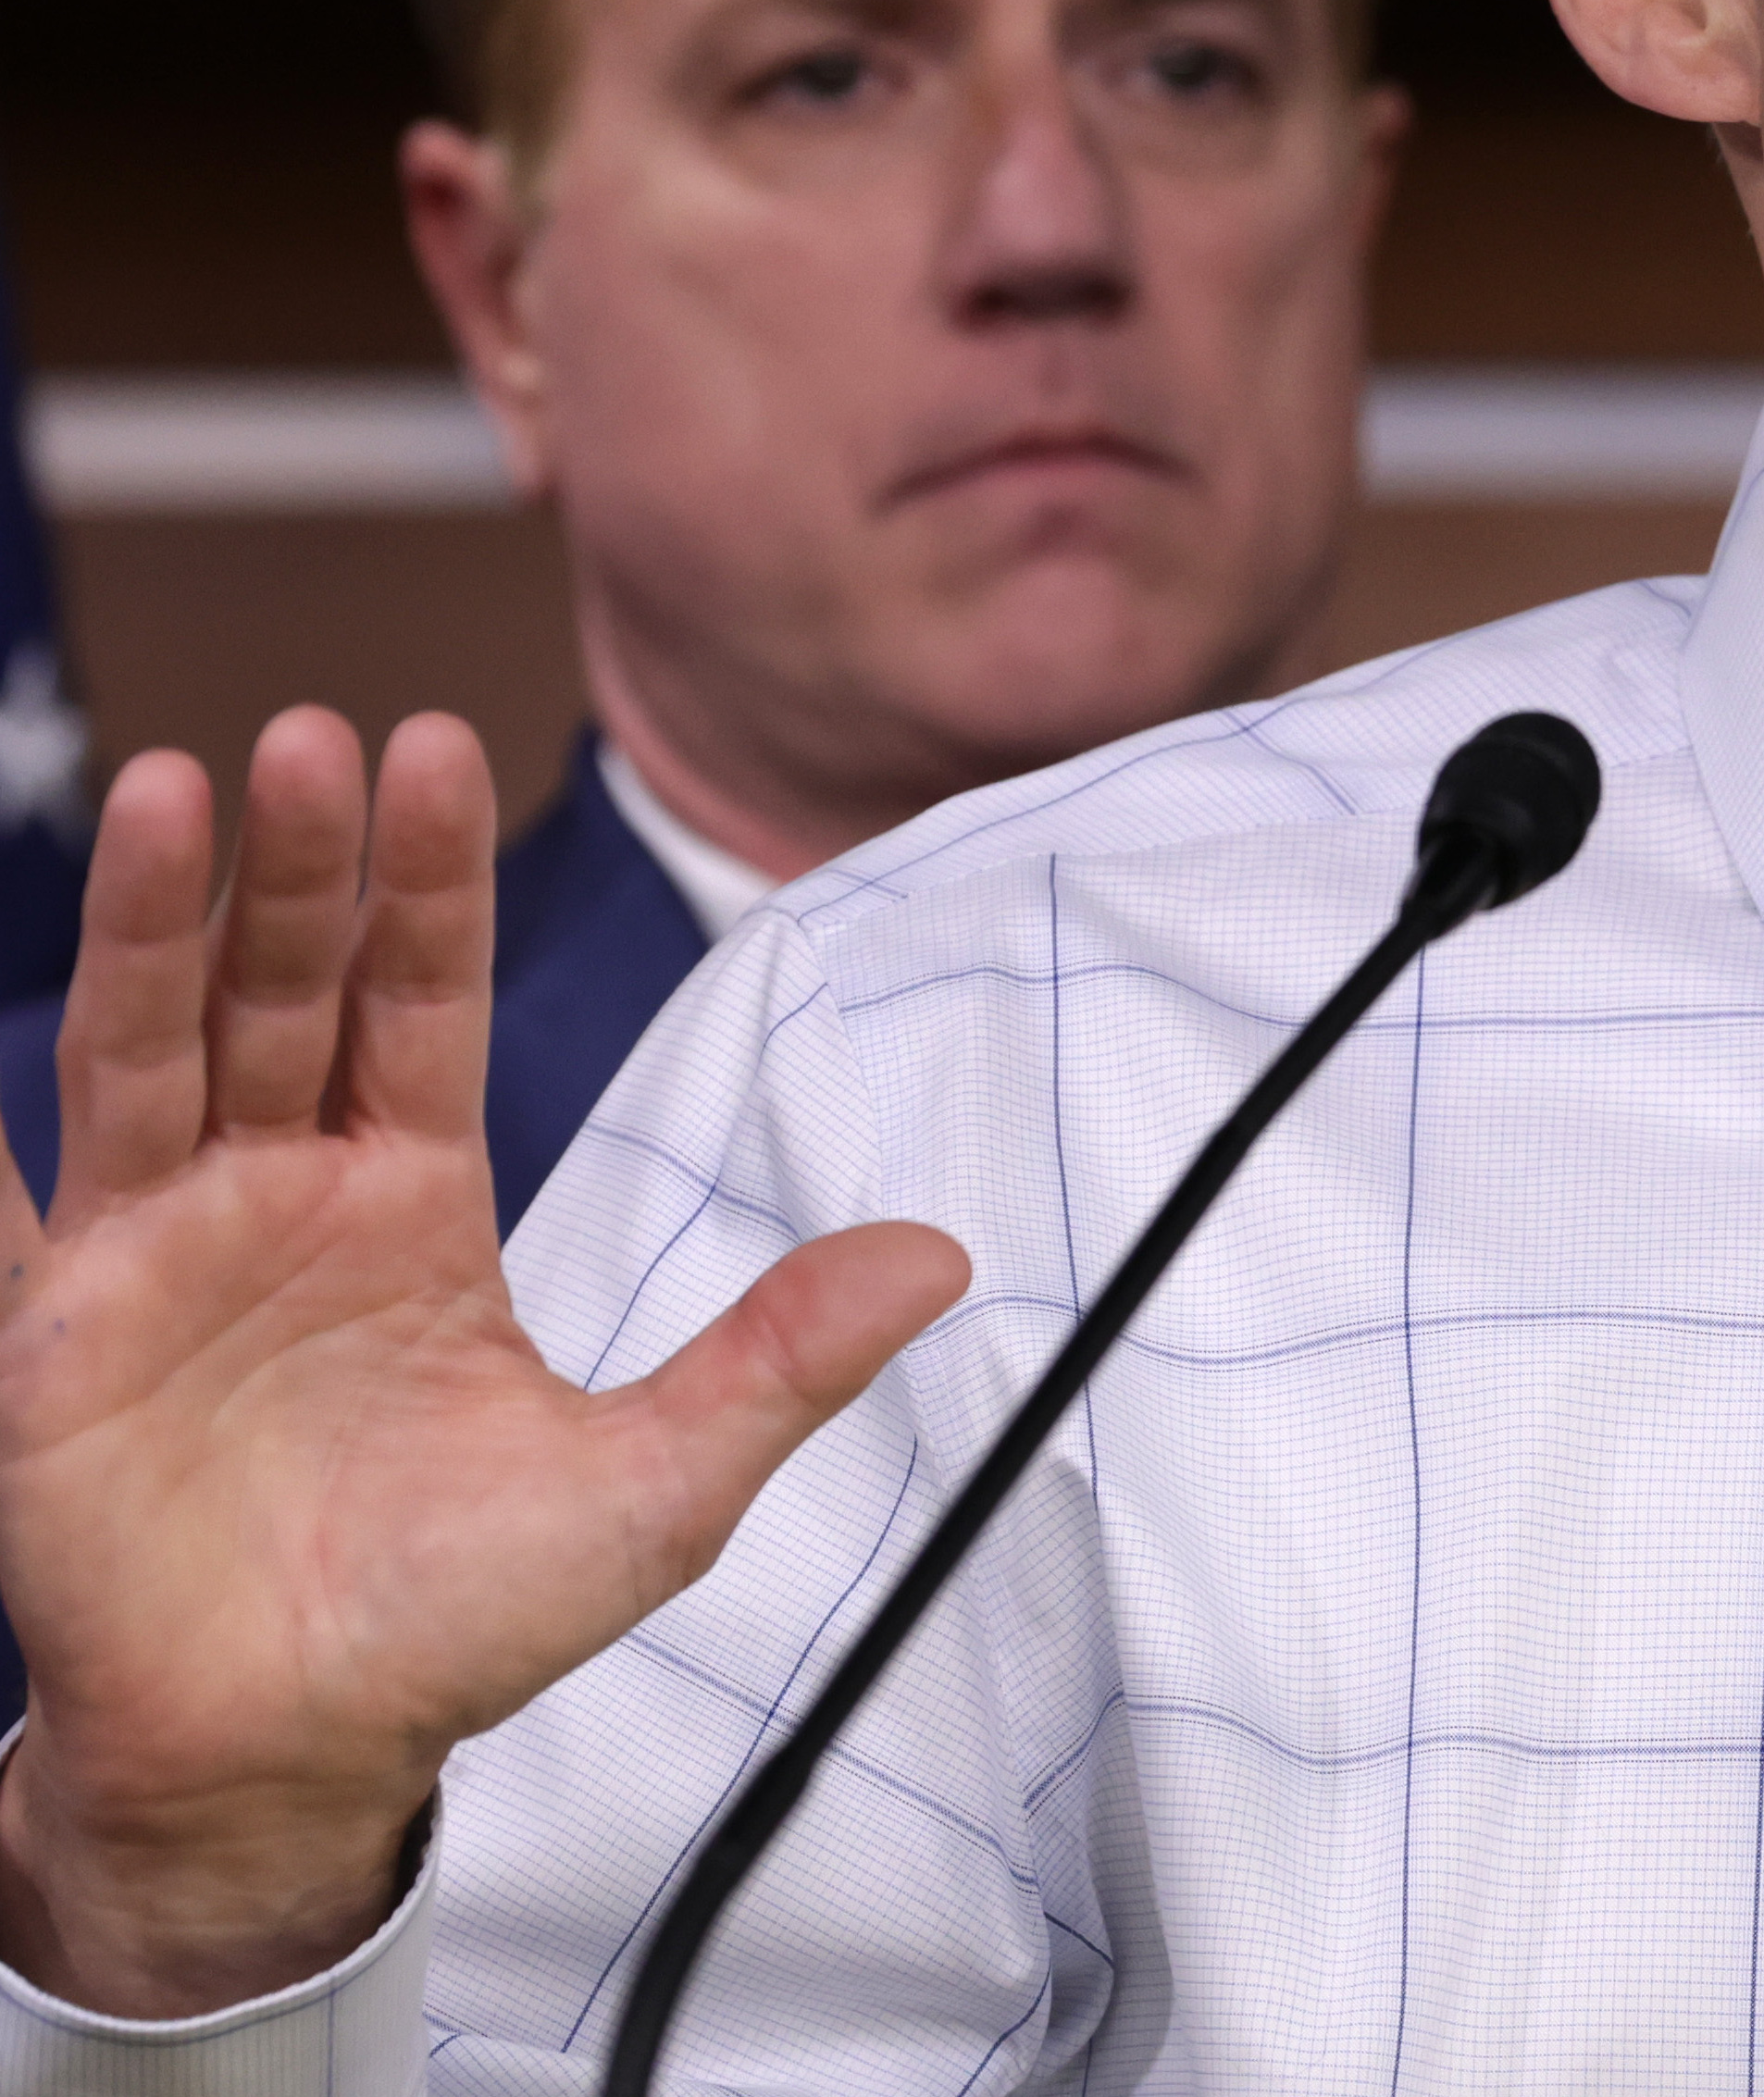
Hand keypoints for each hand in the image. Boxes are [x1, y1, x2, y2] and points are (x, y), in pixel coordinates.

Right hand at [0, 710, 964, 2018]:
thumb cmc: (460, 1617)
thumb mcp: (654, 1482)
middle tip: (307, 736)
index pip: (418, 1000)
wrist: (300, 1759)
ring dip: (149, 924)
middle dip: (299, 866)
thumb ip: (780, 1355)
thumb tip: (942, 1257)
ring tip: (163, 787)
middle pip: (284, 989)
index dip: (427, 882)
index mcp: (410, 1199)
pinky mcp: (47, 1339)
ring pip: (146, 1049)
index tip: (437, 750)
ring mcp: (152, 1254)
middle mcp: (276, 1194)